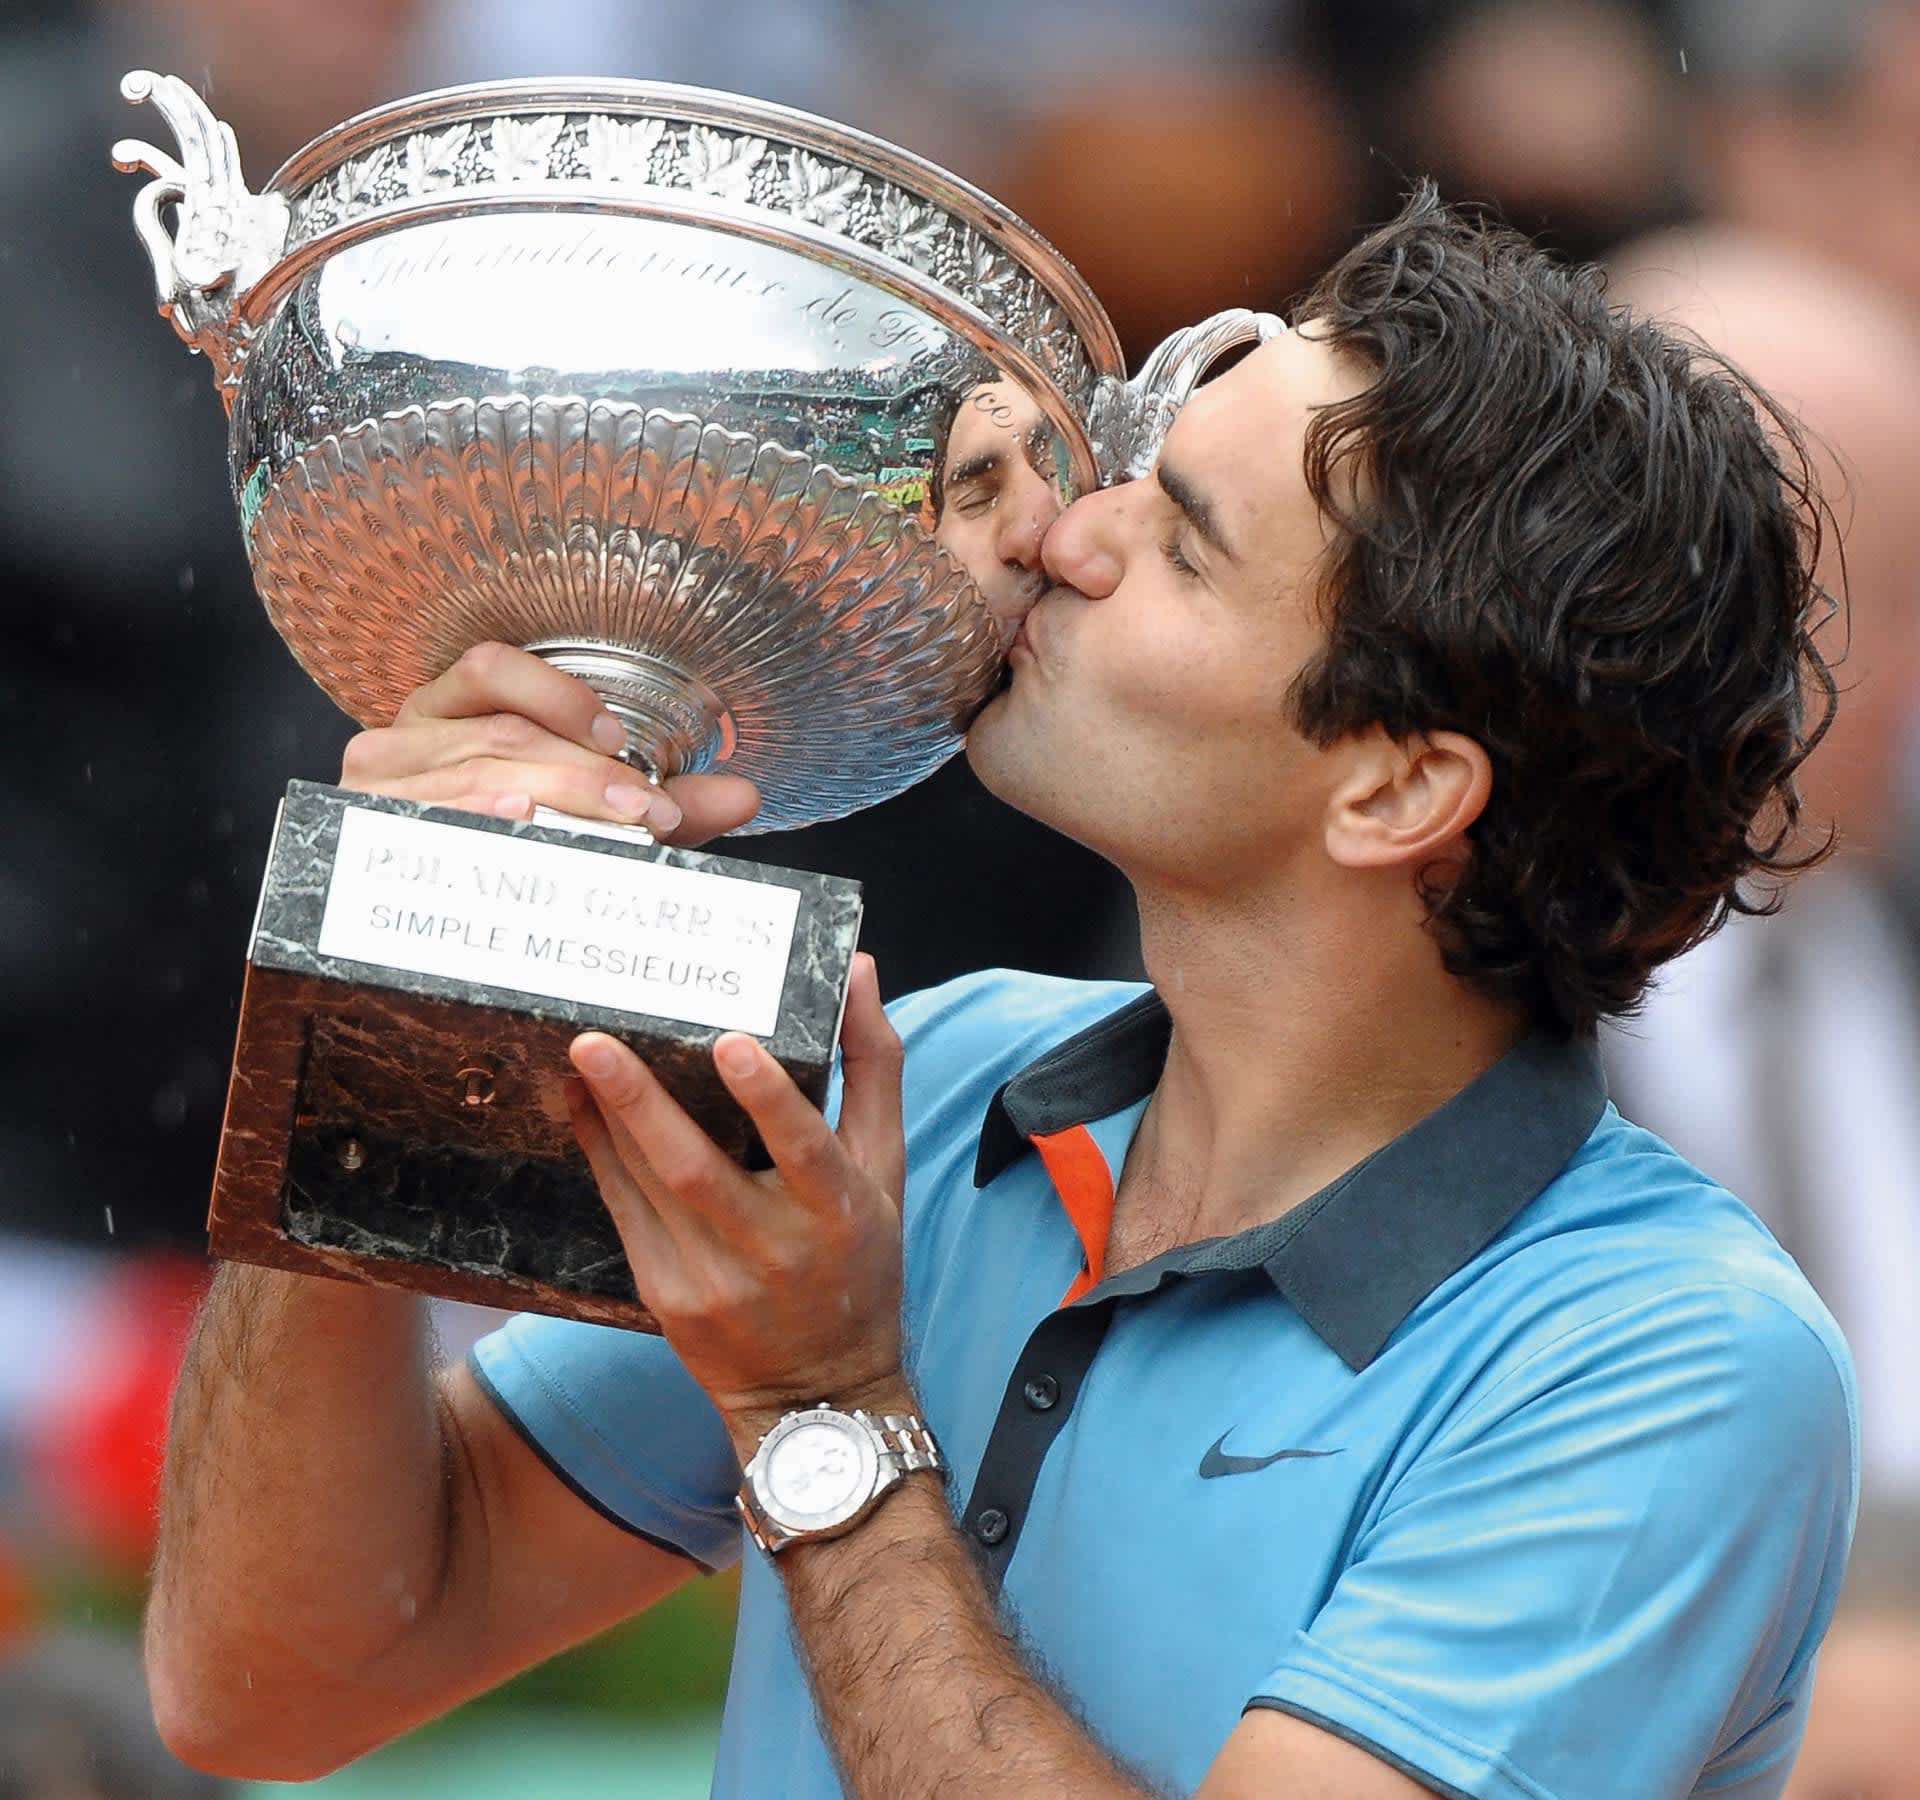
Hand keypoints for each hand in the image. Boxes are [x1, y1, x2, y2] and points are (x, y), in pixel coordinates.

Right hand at [337, 640, 760, 844]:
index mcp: (446, 709)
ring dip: (555, 803)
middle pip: (500, 737)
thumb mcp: (587, 817)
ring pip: (475, 780)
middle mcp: (402, 738)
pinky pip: (427, 824)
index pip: (489, 666)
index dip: (559, 697)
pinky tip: (520, 827)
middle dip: (586, 773)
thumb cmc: (507, 850)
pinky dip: (482, 822)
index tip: (622, 741)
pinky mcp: (358, 836)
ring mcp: (375, 789)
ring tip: (615, 825)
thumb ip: (659, 803)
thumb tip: (744, 794)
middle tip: (654, 810)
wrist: (409, 923)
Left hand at [566, 953, 907, 1450]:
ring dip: (607, 1120)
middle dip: (641, 1104)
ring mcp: (710, 1280)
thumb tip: (857, 968)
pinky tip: (582, 1109)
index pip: (804, 1149)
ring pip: (647, 1188)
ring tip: (580, 1058)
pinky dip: (601, 1156)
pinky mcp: (664, 1296)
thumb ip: (871, 1067)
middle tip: (596, 1042)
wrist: (816, 1394)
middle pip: (696, 1170)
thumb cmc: (860, 1264)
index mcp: (838, 1213)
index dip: (768, 1098)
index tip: (730, 1043)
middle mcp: (772, 1250)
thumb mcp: (886, 1172)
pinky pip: (624, 1212)